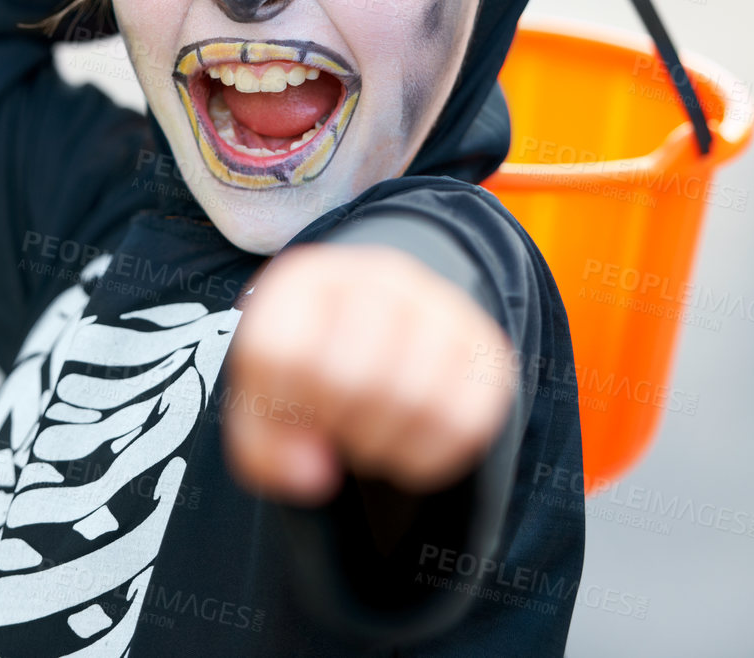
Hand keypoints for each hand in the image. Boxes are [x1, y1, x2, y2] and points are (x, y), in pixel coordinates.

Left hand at [222, 243, 517, 504]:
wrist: (378, 336)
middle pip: (353, 377)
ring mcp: (441, 307)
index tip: (294, 413)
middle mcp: (380, 278)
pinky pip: (465, 423)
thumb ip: (267, 449)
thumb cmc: (311, 374)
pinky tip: (404, 449)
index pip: (283, 352)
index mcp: (308, 280)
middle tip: (336, 428)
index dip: (283, 409)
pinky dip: (427, 459)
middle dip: (337, 428)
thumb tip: (314, 475)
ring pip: (415, 400)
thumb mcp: (267, 403)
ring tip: (367, 436)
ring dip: (381, 447)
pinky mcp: (486, 347)